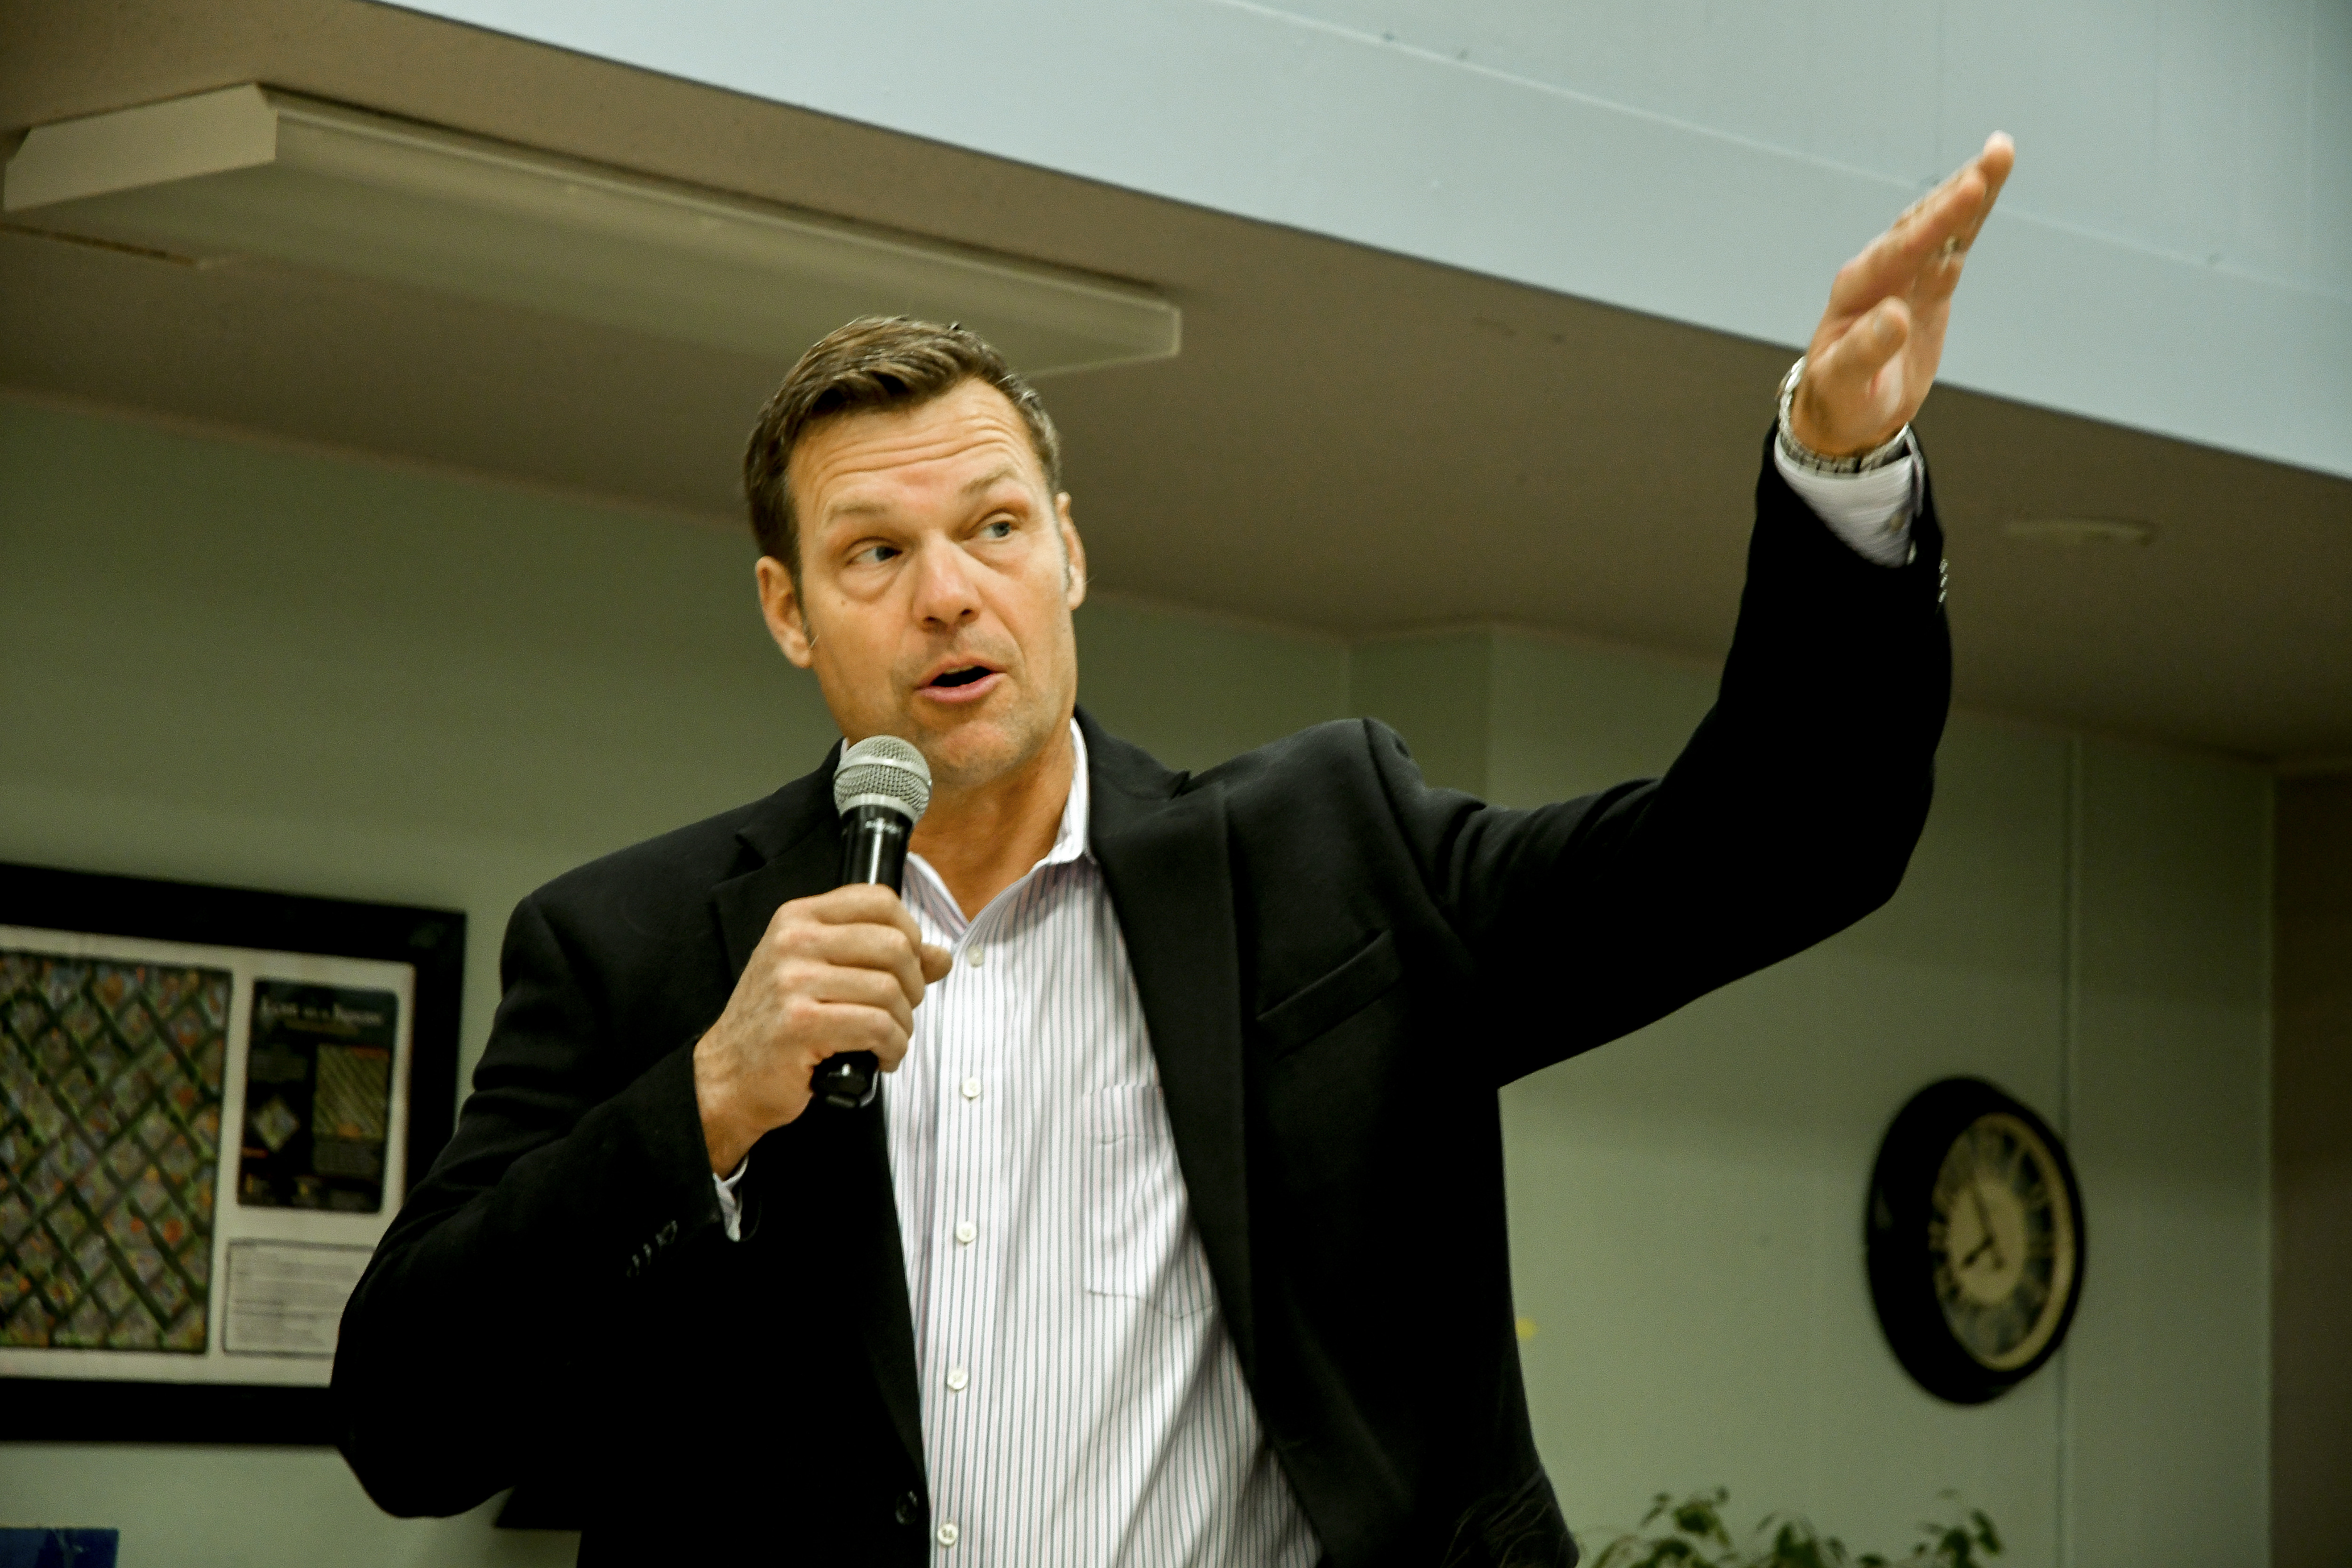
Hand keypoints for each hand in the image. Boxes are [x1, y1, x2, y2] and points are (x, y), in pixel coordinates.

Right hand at [692, 884, 952, 1172]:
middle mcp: (794, 942)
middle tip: (900, 1010)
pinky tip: (881, 1057)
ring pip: (890, 990)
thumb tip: (942, 957)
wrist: (726, 1077)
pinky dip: (893, 1047)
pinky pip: (877, 1027)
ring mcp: (793, 982)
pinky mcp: (801, 1024)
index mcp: (799, 918)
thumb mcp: (820, 974)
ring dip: (903, 1023)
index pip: (878, 900)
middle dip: (913, 984)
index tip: (908, 964)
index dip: (910, 932)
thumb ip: (879, 957)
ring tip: (888, 1039)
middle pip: (894, 945)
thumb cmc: (777, 1025)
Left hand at [1791, 132, 2014, 456]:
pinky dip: (1972, 219)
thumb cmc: (1838, 399)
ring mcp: (1907, 276)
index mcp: (1855, 291)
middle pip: (1923, 224)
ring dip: (1970, 190)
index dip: (1935, 222)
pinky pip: (1956, 246)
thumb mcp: (1843, 386)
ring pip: (1943, 227)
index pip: (1900, 250)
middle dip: (1958, 191)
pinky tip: (1988, 185)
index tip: (1967, 191)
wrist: (1845, 411)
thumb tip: (1895, 316)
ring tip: (2000, 152)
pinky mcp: (1930, 287)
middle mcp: (1881, 273)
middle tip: (1996, 153)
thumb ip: (1863, 352)